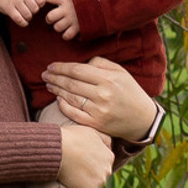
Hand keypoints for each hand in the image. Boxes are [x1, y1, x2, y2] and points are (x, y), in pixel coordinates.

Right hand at [0, 0, 44, 23]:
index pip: (41, 0)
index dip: (40, 4)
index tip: (35, 4)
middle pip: (35, 9)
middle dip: (34, 11)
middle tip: (29, 10)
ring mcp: (14, 1)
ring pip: (28, 15)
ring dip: (28, 17)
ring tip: (26, 15)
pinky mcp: (8, 8)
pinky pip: (19, 19)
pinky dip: (23, 23)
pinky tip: (23, 21)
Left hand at [40, 0, 80, 38]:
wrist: (97, 3)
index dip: (41, 2)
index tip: (41, 6)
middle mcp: (67, 9)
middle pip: (50, 18)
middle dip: (50, 19)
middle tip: (54, 18)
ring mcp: (72, 19)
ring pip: (57, 27)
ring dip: (58, 27)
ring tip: (63, 23)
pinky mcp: (78, 27)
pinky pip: (66, 35)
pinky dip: (66, 35)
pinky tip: (68, 30)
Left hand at [40, 55, 158, 144]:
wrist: (142, 119)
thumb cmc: (130, 92)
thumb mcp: (120, 72)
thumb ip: (100, 64)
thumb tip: (81, 64)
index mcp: (108, 79)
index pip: (78, 70)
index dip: (61, 68)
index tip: (51, 66)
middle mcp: (102, 95)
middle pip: (71, 84)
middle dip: (55, 78)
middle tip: (44, 74)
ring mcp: (98, 111)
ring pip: (70, 98)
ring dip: (56, 90)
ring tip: (49, 84)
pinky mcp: (95, 124)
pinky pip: (73, 113)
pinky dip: (63, 105)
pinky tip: (58, 99)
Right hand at [57, 121, 114, 187]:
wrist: (57, 149)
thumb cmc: (71, 138)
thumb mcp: (92, 131)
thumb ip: (105, 139)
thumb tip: (110, 147)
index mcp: (109, 157)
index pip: (103, 165)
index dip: (91, 164)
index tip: (81, 162)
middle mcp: (107, 170)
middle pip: (100, 177)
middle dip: (90, 175)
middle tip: (76, 168)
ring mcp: (99, 182)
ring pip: (94, 187)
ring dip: (84, 185)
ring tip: (72, 175)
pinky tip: (72, 184)